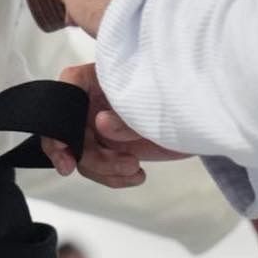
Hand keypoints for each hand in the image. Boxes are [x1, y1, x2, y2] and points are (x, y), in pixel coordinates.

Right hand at [40, 64, 187, 189]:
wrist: (202, 116)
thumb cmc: (179, 95)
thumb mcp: (153, 102)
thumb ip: (125, 115)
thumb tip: (100, 123)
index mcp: (96, 79)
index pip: (63, 93)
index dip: (55, 122)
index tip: (64, 150)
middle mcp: (93, 103)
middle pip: (69, 132)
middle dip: (80, 155)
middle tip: (86, 168)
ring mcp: (101, 126)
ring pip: (84, 155)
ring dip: (104, 169)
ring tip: (133, 168)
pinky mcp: (113, 146)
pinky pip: (101, 168)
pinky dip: (115, 177)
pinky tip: (137, 176)